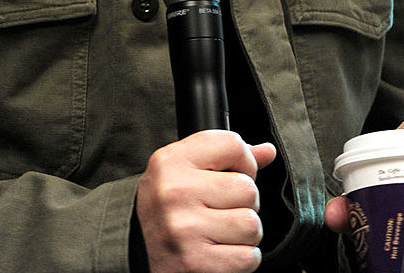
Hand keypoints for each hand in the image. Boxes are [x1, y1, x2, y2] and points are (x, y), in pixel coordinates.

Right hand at [136, 129, 276, 272]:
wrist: (136, 250)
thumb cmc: (166, 207)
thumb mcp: (184, 170)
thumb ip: (225, 157)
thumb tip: (267, 152)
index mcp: (171, 161)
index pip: (232, 144)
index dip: (243, 162)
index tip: (233, 174)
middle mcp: (175, 193)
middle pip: (248, 189)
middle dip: (244, 203)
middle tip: (221, 210)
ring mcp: (184, 230)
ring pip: (252, 225)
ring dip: (244, 234)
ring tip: (221, 232)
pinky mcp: (195, 263)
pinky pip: (248, 257)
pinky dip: (241, 258)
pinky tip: (220, 252)